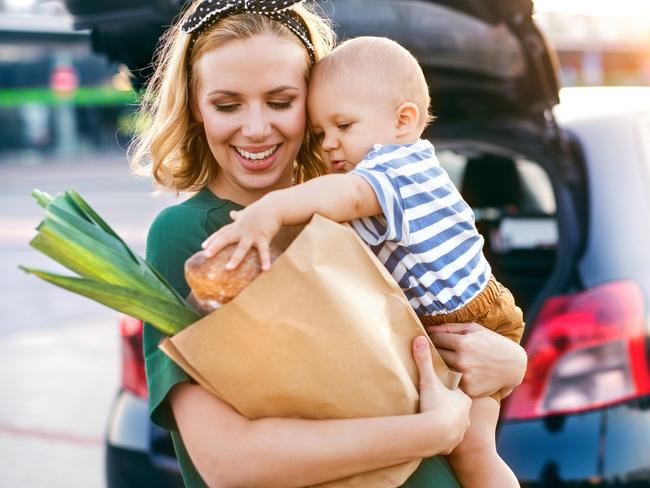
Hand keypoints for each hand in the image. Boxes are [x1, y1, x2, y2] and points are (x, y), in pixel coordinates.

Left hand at [201, 203, 281, 270]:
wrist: (275, 206)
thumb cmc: (260, 210)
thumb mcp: (247, 213)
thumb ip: (238, 215)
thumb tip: (232, 213)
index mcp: (237, 225)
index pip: (222, 232)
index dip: (212, 239)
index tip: (203, 247)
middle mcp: (242, 230)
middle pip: (226, 238)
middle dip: (216, 246)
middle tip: (207, 255)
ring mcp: (252, 234)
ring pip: (242, 247)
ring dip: (235, 257)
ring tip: (229, 268)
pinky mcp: (264, 237)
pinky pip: (264, 250)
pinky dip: (265, 260)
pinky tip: (265, 269)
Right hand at [412, 336, 470, 454]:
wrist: (434, 435)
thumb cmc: (434, 406)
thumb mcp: (428, 381)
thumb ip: (424, 361)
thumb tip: (419, 339)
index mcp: (463, 398)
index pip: (457, 391)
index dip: (449, 390)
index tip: (441, 389)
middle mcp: (466, 414)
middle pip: (458, 408)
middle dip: (450, 406)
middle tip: (438, 403)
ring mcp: (461, 430)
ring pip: (456, 424)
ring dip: (448, 422)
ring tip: (437, 420)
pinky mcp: (453, 444)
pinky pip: (450, 438)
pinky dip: (445, 436)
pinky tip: (437, 434)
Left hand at [427, 323, 526, 397]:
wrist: (514, 366)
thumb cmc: (492, 343)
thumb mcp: (474, 329)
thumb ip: (450, 327)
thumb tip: (428, 329)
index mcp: (463, 343)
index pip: (436, 340)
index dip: (432, 339)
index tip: (431, 340)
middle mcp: (463, 360)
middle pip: (436, 355)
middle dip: (435, 352)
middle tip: (435, 351)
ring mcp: (466, 377)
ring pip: (442, 370)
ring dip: (442, 366)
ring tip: (448, 361)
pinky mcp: (469, 389)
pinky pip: (453, 383)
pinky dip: (453, 379)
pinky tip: (458, 375)